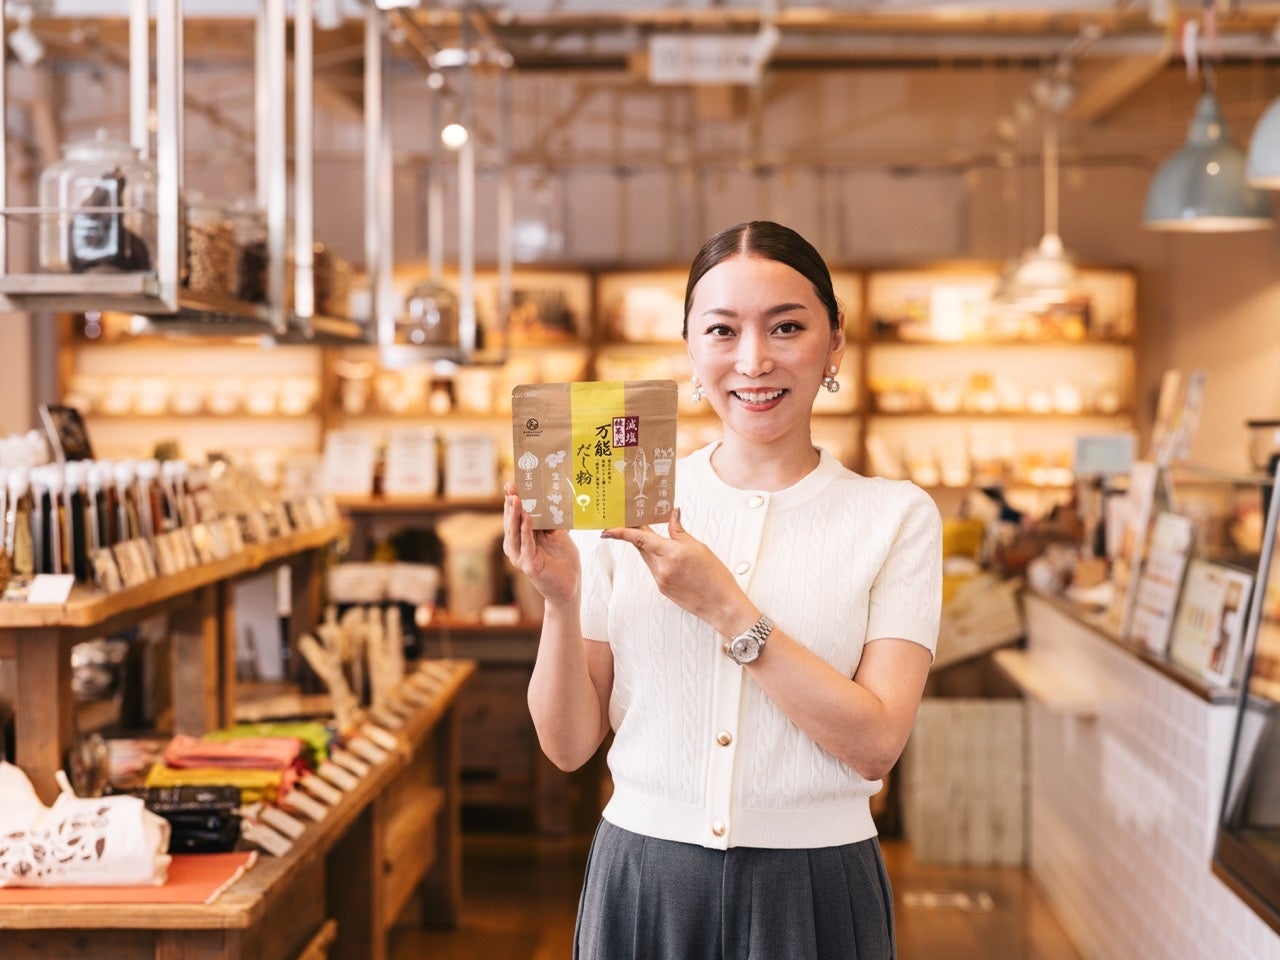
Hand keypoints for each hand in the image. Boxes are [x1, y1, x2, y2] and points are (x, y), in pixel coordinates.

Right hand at [502, 482, 580, 604]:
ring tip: (517, 499)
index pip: (515, 515)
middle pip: (512, 521)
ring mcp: (521, 556)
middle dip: (511, 504)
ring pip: (514, 532)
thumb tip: (548, 499)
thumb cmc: (563, 559)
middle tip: (511, 488)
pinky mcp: (529, 566)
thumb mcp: (557, 534)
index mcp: (523, 536)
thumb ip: (550, 520)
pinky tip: (528, 518)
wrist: (570, 585)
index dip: (513, 500)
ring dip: (515, 515)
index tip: (511, 483)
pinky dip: (526, 531)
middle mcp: (518, 545)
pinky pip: (526, 545)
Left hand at [601, 508, 747, 630]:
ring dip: (649, 547)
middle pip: (641, 547)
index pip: (641, 539)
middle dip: (636, 534)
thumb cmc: (715, 576)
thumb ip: (680, 531)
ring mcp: (661, 580)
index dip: (621, 533)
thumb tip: (672, 514)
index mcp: (673, 554)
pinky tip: (669, 558)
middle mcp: (663, 568)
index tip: (607, 529)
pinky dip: (657, 560)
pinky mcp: (662, 589)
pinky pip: (654, 569)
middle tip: (632, 520)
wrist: (721, 604)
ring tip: (656, 536)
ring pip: (648, 558)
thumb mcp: (699, 548)